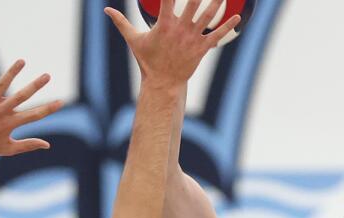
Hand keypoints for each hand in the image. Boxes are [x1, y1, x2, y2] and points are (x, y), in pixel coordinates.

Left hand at [0, 55, 62, 160]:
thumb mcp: (8, 149)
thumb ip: (28, 145)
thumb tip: (47, 145)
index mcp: (10, 124)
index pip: (34, 115)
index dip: (49, 109)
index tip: (61, 102)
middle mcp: (0, 113)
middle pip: (21, 97)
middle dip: (36, 86)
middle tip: (48, 76)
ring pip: (1, 85)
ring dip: (12, 72)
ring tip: (22, 61)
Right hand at [104, 0, 239, 86]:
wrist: (163, 84)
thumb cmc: (148, 61)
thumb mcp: (134, 40)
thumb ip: (121, 23)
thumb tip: (106, 10)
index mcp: (164, 24)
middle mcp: (180, 29)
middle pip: (193, 3)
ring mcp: (192, 39)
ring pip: (208, 16)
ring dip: (217, 3)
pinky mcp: (201, 49)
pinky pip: (216, 35)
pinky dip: (228, 26)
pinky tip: (237, 17)